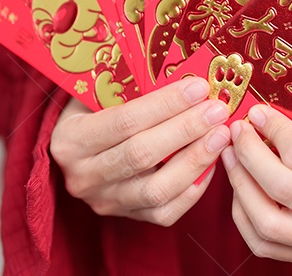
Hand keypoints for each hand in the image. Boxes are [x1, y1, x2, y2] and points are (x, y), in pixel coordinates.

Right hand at [49, 78, 230, 225]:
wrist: (75, 152)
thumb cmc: (92, 112)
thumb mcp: (98, 94)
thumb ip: (132, 87)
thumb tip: (187, 74)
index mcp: (70, 139)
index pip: (124, 121)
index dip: (165, 104)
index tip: (199, 88)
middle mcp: (83, 176)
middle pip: (142, 155)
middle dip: (186, 129)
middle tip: (217, 110)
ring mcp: (104, 201)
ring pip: (157, 190)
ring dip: (195, 160)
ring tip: (221, 135)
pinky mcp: (126, 217)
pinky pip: (166, 211)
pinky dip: (193, 188)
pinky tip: (211, 163)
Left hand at [222, 104, 291, 264]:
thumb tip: (257, 117)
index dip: (272, 131)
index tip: (256, 113)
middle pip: (281, 191)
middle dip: (249, 157)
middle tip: (237, 132)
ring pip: (267, 223)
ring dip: (240, 186)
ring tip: (232, 157)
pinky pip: (265, 244)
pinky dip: (244, 214)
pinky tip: (240, 186)